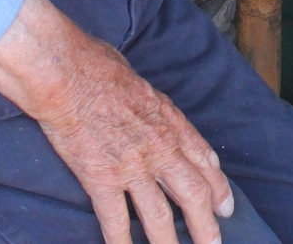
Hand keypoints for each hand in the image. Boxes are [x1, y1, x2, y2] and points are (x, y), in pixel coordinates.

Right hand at [0, 0, 233, 243]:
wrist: (68, 74)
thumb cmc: (99, 66)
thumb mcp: (142, 83)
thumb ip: (153, 106)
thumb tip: (152, 111)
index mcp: (169, 121)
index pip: (203, 159)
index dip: (218, 186)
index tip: (225, 206)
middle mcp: (158, 147)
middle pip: (193, 194)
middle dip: (206, 224)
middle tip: (212, 243)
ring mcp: (131, 166)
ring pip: (159, 216)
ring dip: (169, 243)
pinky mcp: (101, 179)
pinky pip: (116, 222)